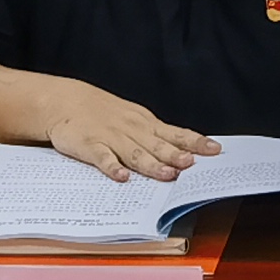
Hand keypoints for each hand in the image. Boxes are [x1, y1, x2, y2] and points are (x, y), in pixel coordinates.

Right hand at [42, 87, 215, 184]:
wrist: (65, 101)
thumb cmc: (104, 113)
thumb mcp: (134, 119)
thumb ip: (156, 136)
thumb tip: (186, 152)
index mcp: (145, 124)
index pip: (176, 133)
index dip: (195, 142)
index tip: (215, 149)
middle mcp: (132, 130)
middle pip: (158, 145)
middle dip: (176, 156)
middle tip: (192, 165)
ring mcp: (111, 138)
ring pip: (135, 154)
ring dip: (152, 164)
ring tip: (167, 175)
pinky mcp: (89, 146)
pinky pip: (102, 158)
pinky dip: (112, 167)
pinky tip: (122, 177)